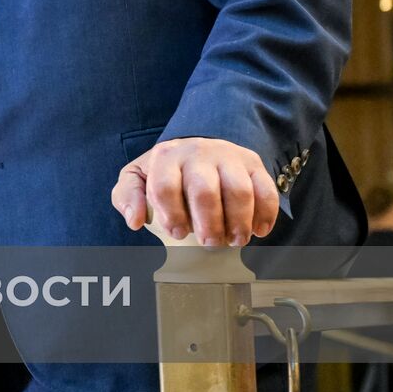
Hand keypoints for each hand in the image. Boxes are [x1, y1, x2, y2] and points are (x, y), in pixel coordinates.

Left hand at [111, 136, 279, 246]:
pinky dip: (265, 213)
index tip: (177, 233)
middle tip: (209, 243)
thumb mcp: (137, 178)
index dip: (171, 215)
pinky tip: (258, 231)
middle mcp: (196, 152)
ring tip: (234, 240)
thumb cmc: (166, 172)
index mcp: (165, 157)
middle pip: (204, 190)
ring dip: (238, 222)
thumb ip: (127, 196)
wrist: (196, 148)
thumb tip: (133, 220)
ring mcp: (227, 156)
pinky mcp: (252, 164)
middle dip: (208, 224)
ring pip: (239, 190)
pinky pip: (265, 188)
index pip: (165, 186)